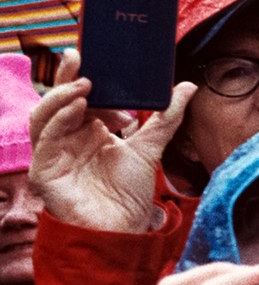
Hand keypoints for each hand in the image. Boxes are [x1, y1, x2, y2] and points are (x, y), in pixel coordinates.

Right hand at [28, 49, 191, 232]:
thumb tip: (188, 86)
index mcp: (88, 129)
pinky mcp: (45, 169)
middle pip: (59, 100)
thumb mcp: (151, 147)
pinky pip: (45, 138)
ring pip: (44, 115)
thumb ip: (166, 117)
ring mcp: (53, 152)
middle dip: (68, 76)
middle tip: (82, 55)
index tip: (105, 60)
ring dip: (61, 95)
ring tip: (86, 83)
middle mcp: (67, 137)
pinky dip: (59, 118)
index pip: (81, 96)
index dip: (91, 78)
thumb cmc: (129, 192)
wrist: (123, 229)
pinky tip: (78, 107)